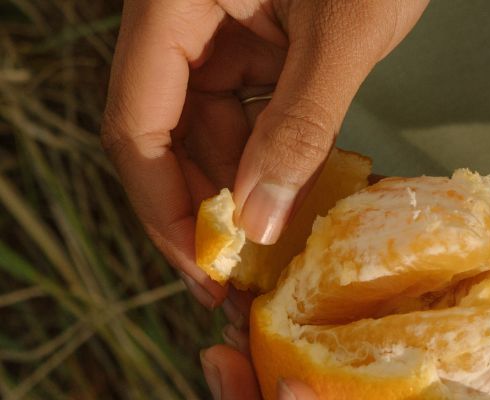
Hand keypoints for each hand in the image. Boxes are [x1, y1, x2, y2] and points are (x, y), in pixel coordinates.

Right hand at [102, 0, 428, 309]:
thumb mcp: (344, 38)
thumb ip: (299, 128)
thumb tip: (257, 223)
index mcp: (175, 5)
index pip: (138, 124)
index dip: (164, 205)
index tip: (204, 271)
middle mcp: (187, 18)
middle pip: (171, 131)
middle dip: (208, 205)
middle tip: (248, 277)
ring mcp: (227, 26)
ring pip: (215, 127)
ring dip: (247, 186)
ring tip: (284, 248)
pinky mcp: (267, 35)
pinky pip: (255, 107)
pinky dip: (277, 153)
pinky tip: (304, 195)